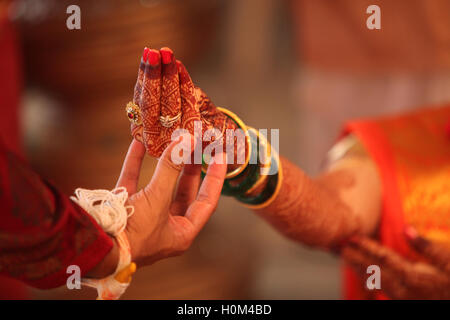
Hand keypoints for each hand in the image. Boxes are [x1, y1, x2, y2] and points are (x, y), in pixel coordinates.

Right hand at [116, 134, 226, 265]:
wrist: (94, 247)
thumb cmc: (132, 233)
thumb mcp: (157, 199)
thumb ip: (171, 169)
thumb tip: (186, 141)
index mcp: (182, 233)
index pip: (206, 202)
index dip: (215, 178)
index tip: (220, 156)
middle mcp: (165, 226)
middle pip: (184, 193)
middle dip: (190, 169)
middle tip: (197, 147)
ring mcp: (144, 218)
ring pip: (160, 186)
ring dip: (165, 164)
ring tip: (175, 142)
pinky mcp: (124, 209)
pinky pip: (134, 182)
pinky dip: (136, 164)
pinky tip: (139, 144)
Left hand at [130, 47, 239, 158]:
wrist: (210, 140)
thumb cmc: (220, 137)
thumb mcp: (220, 136)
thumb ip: (213, 137)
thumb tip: (206, 134)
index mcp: (173, 151)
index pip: (173, 115)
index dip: (177, 88)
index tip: (179, 65)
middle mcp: (156, 142)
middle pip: (154, 106)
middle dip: (159, 77)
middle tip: (162, 53)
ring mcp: (147, 129)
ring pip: (146, 98)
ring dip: (151, 72)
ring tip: (155, 50)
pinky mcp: (143, 117)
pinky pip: (142, 95)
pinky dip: (146, 75)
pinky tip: (149, 55)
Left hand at [341, 229, 449, 298]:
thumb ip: (428, 247)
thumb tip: (407, 229)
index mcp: (414, 278)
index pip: (384, 259)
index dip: (367, 246)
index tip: (352, 237)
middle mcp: (404, 290)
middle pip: (373, 270)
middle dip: (355, 257)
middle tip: (339, 244)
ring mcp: (402, 298)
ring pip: (374, 281)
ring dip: (358, 267)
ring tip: (345, 254)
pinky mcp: (403, 301)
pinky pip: (380, 288)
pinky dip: (368, 277)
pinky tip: (360, 271)